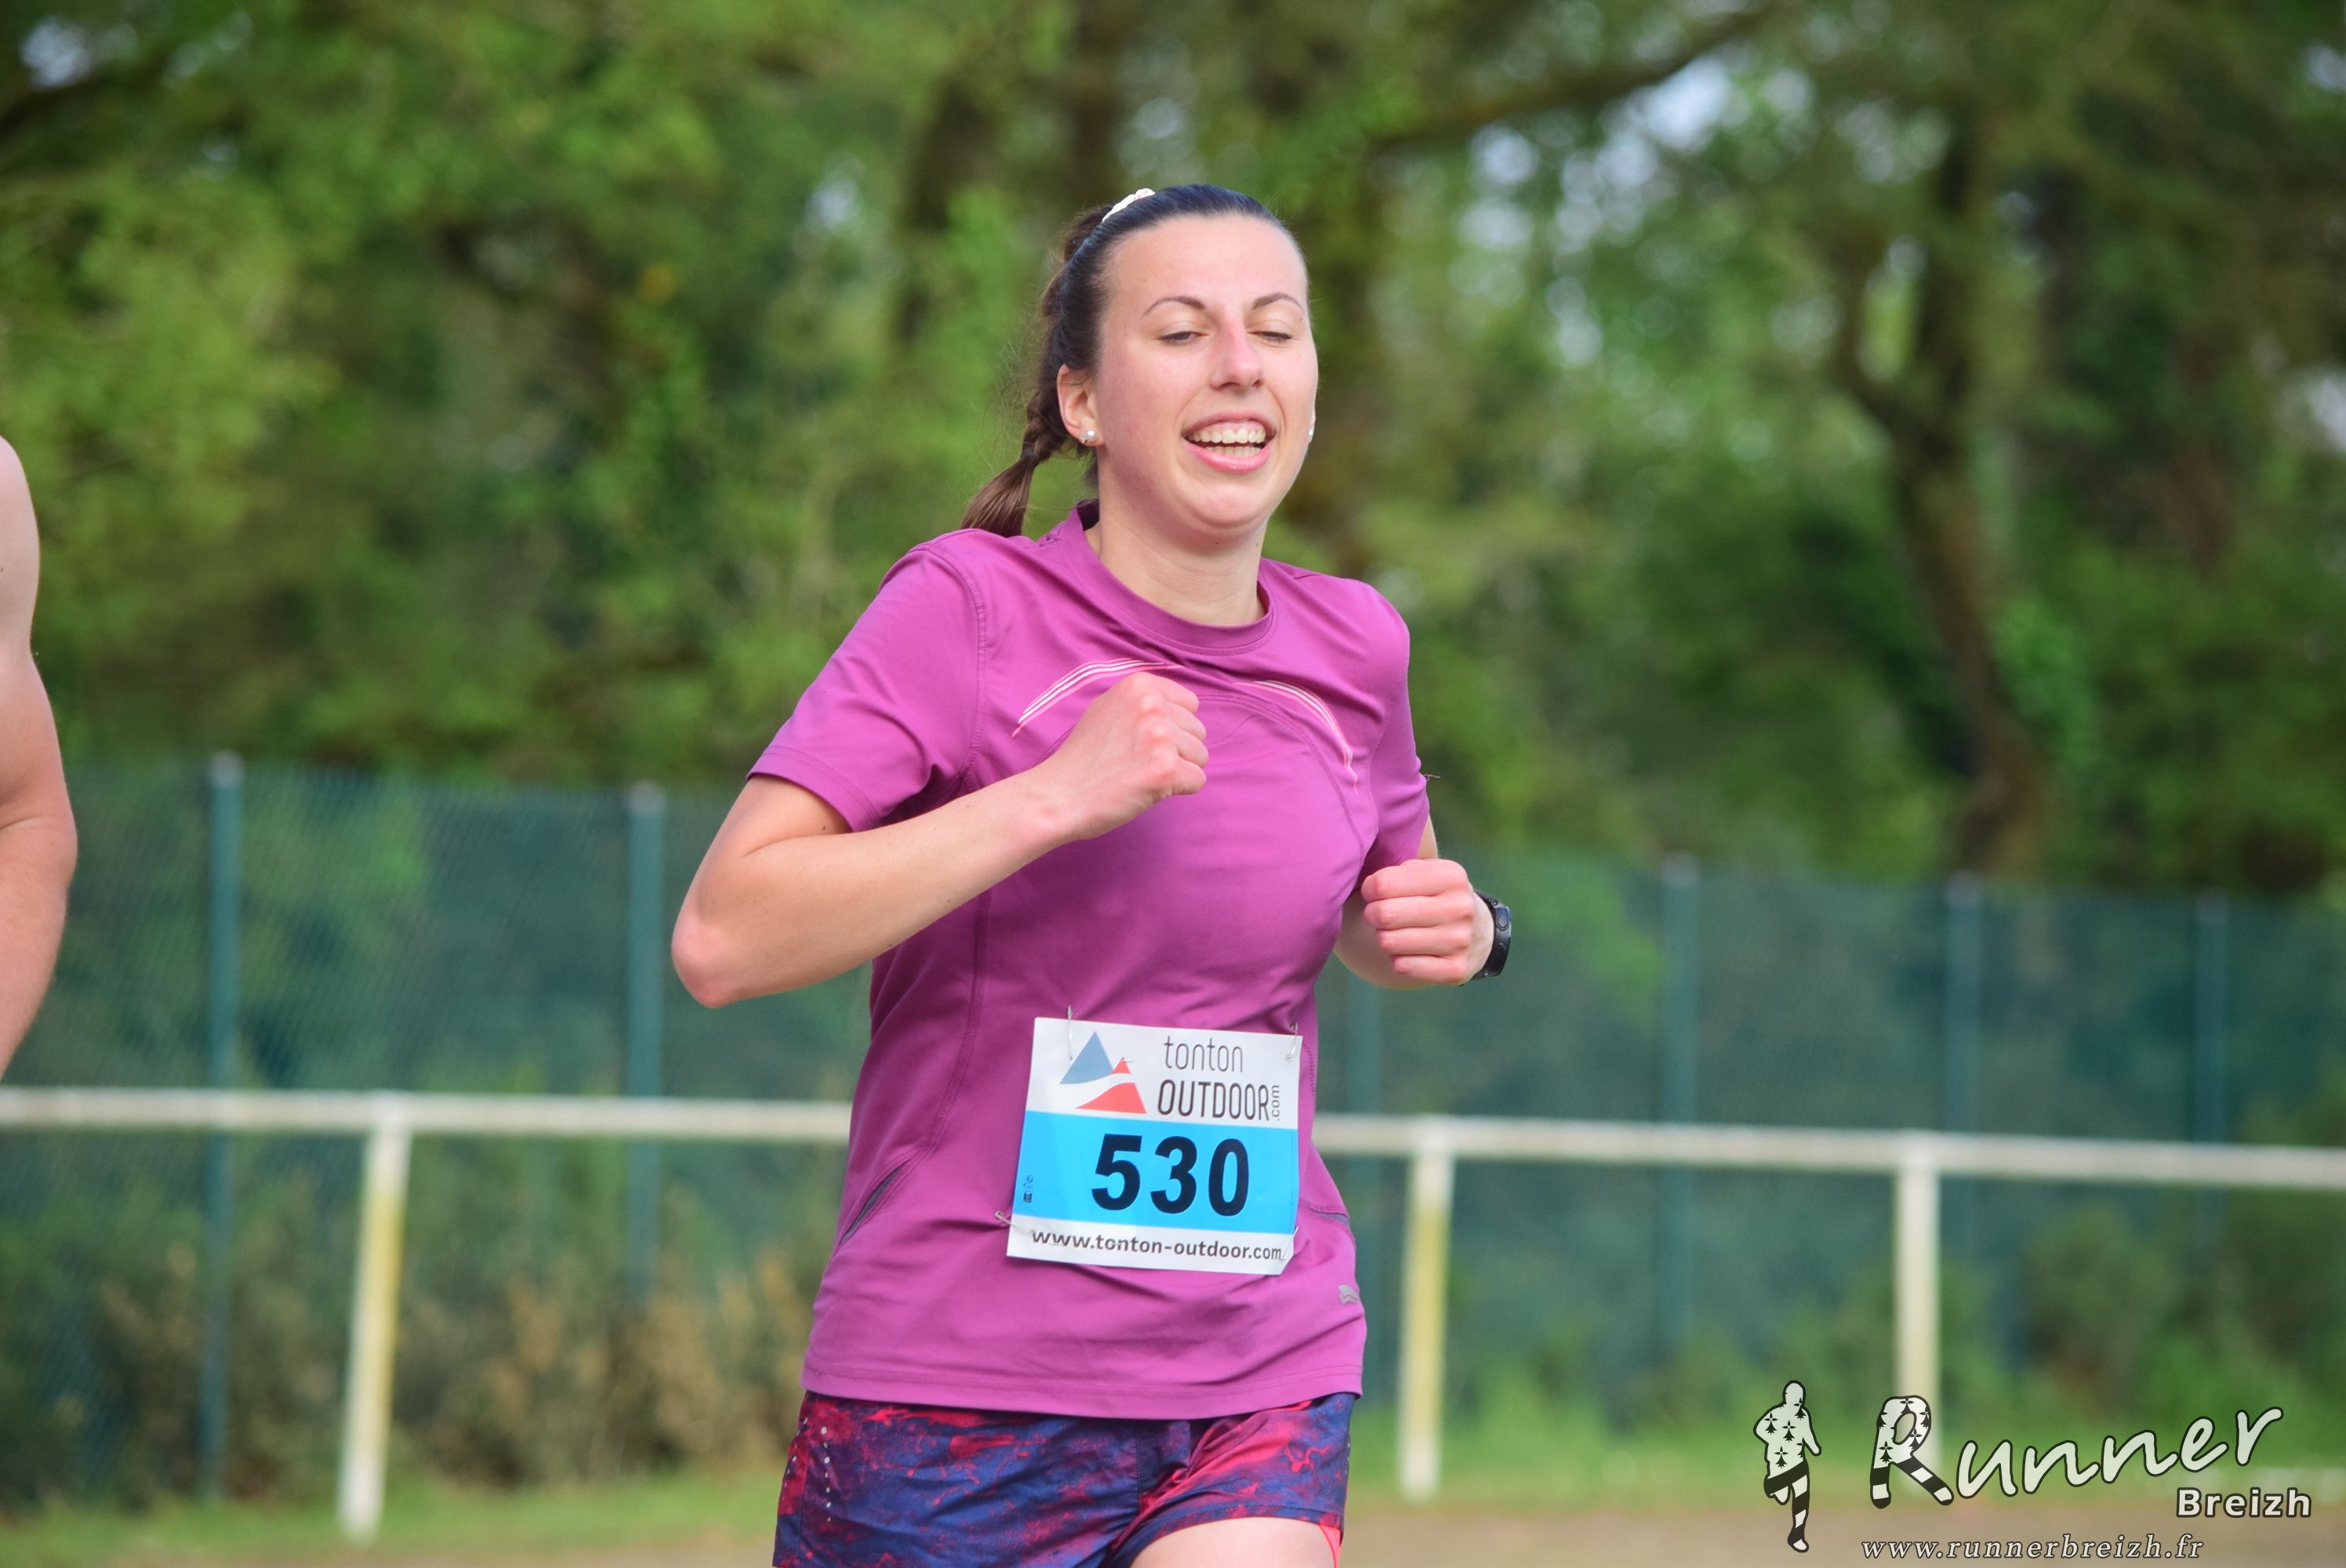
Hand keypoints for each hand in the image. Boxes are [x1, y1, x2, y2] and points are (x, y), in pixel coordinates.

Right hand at [1027, 672, 1207, 842]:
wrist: (1059, 795)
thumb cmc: (1083, 758)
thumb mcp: (1107, 708)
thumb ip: (1142, 702)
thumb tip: (1180, 708)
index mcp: (1139, 685)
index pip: (1190, 704)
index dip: (1173, 727)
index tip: (1143, 741)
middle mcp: (1152, 705)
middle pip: (1198, 731)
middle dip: (1177, 750)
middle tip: (1137, 761)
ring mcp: (1160, 736)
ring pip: (1201, 756)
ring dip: (1178, 770)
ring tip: (1140, 774)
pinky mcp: (1166, 768)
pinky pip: (1197, 780)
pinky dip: (1178, 790)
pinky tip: (1147, 789)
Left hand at [1357, 857, 1491, 984]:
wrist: (1479, 932)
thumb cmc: (1439, 897)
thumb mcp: (1426, 873)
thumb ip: (1396, 873)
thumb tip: (1369, 888)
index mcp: (1451, 877)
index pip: (1384, 884)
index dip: (1370, 889)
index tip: (1374, 893)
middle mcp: (1459, 908)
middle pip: (1385, 914)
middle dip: (1372, 915)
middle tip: (1379, 915)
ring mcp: (1459, 941)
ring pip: (1389, 942)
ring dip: (1384, 938)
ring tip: (1396, 932)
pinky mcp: (1455, 969)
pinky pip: (1402, 967)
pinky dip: (1397, 959)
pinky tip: (1409, 952)